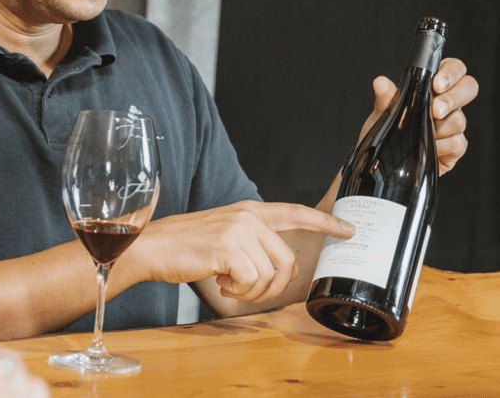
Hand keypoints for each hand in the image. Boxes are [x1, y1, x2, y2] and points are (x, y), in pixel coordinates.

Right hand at [133, 200, 353, 303]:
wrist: (154, 246)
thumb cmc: (187, 246)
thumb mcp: (224, 234)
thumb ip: (252, 240)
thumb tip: (278, 265)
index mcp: (249, 211)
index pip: (295, 212)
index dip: (325, 222)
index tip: (349, 229)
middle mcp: (247, 216)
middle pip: (287, 261)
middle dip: (272, 286)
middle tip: (246, 288)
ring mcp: (238, 230)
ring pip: (270, 275)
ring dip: (251, 291)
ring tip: (228, 283)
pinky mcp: (228, 248)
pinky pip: (252, 282)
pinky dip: (238, 292)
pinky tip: (220, 282)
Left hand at [369, 57, 475, 174]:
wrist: (385, 157)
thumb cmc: (387, 128)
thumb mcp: (382, 111)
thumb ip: (385, 97)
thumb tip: (381, 82)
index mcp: (432, 86)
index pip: (453, 68)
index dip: (451, 73)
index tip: (436, 85)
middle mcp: (447, 102)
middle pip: (469, 87)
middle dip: (452, 99)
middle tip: (435, 111)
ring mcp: (453, 124)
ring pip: (458, 119)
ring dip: (438, 127)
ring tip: (418, 132)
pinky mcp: (455, 146)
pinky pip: (457, 143)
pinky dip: (440, 146)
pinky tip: (428, 147)